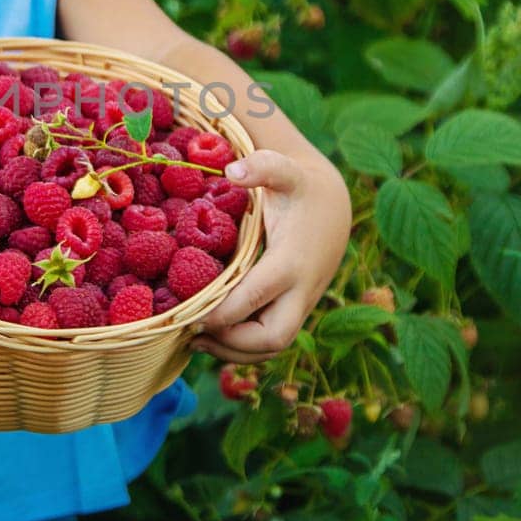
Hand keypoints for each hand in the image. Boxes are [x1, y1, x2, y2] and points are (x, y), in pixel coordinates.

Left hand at [191, 150, 350, 362]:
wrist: (334, 205)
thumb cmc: (300, 187)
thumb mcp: (285, 170)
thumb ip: (262, 167)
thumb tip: (232, 172)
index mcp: (291, 260)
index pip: (254, 299)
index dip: (221, 314)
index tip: (187, 313)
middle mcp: (301, 290)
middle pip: (271, 338)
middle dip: (231, 345)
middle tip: (190, 333)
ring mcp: (300, 304)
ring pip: (273, 348)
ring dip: (234, 353)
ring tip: (193, 341)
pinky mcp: (295, 310)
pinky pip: (272, 342)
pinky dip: (243, 349)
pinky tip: (211, 339)